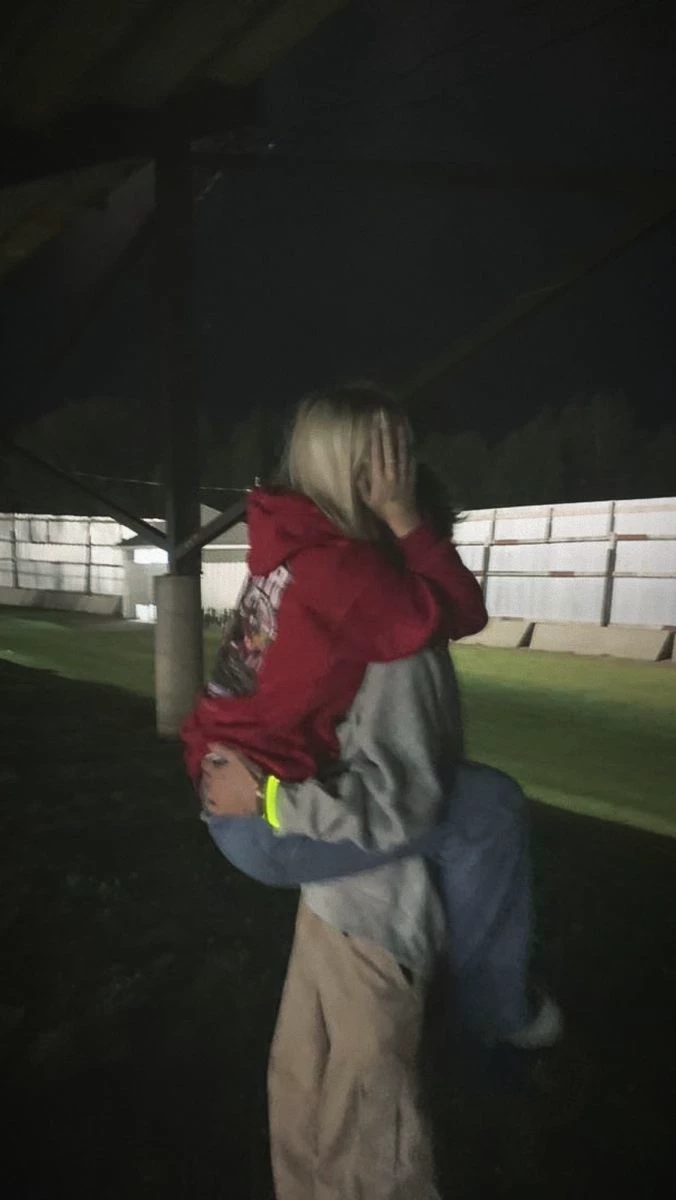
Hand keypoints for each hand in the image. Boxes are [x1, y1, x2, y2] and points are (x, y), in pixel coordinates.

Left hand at [201, 744, 260, 816]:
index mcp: (214, 773)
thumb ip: (222, 750)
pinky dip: (209, 801)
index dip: (208, 760)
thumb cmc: (249, 775)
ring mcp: (214, 799)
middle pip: (204, 777)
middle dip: (208, 773)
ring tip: (215, 784)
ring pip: (205, 791)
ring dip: (208, 786)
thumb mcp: (237, 758)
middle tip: (216, 772)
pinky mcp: (220, 810)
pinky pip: (209, 805)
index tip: (213, 759)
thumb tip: (208, 744)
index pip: (204, 764)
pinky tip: (213, 799)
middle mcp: (210, 786)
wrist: (260, 796)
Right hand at [360, 412, 419, 537]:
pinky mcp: (412, 473)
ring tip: (397, 419)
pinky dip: (409, 444)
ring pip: (401, 449)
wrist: (404, 517)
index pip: (377, 453)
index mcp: (379, 478)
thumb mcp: (367, 499)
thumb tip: (361, 465)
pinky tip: (407, 434)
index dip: (375, 437)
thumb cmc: (382, 509)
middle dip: (386, 430)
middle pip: (389, 447)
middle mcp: (391, 472)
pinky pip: (410, 456)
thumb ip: (363, 482)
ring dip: (399, 433)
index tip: (374, 424)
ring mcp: (403, 471)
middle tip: (384, 415)